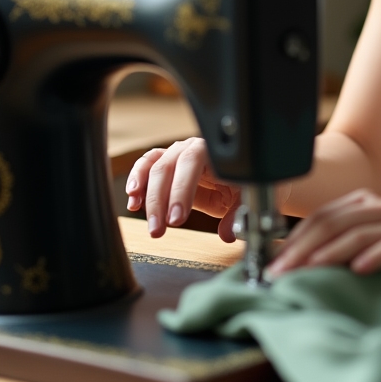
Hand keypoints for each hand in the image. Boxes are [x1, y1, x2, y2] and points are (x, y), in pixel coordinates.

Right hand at [125, 137, 239, 241]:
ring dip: (143, 189)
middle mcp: (190, 149)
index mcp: (212, 151)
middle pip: (167, 166)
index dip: (181, 189)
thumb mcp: (246, 197)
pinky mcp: (166, 168)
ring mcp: (176, 156)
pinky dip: (137, 183)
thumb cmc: (241, 184)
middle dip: (159, 199)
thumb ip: (238, 214)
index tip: (176, 218)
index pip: (192, 161)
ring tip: (136, 208)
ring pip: (152, 165)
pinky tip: (134, 202)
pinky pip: (146, 170)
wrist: (235, 182)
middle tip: (157, 229)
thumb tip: (228, 232)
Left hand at [267, 188, 380, 278]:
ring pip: (357, 233)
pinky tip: (358, 270)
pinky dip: (373, 256)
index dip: (294, 240)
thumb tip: (288, 263)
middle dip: (303, 248)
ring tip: (310, 271)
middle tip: (282, 273)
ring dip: (330, 254)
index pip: (320, 217)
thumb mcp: (363, 248)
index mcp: (363, 203)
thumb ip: (334, 248)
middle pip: (333, 222)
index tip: (274, 266)